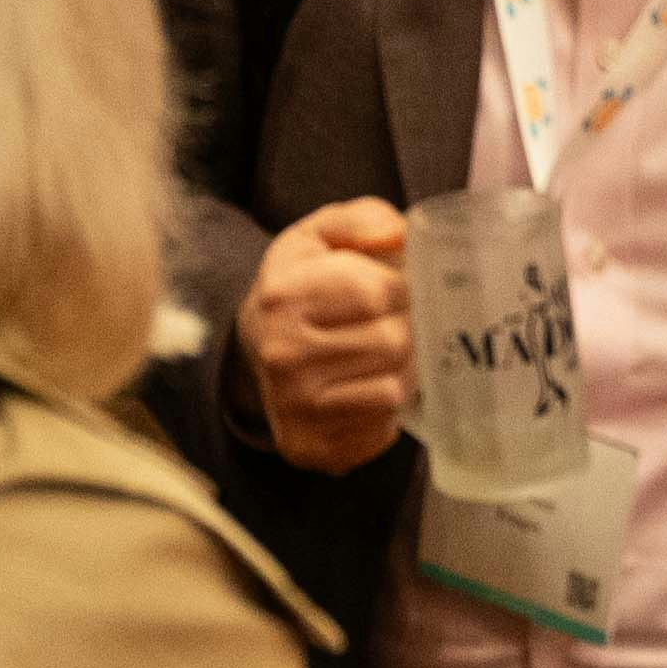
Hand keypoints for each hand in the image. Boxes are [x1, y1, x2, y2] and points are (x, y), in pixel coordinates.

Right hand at [240, 196, 417, 475]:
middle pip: (393, 343)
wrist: (256, 349)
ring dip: (406, 370)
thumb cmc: (300, 286)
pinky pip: (381, 430)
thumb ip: (363, 219)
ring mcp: (293, 408)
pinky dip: (388, 410)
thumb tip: (400, 233)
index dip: (404, 287)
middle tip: (403, 322)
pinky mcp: (309, 448)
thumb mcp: (320, 236)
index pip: (377, 292)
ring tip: (390, 355)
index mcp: (284, 297)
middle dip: (410, 329)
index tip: (399, 288)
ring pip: (394, 390)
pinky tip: (370, 386)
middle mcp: (282, 356)